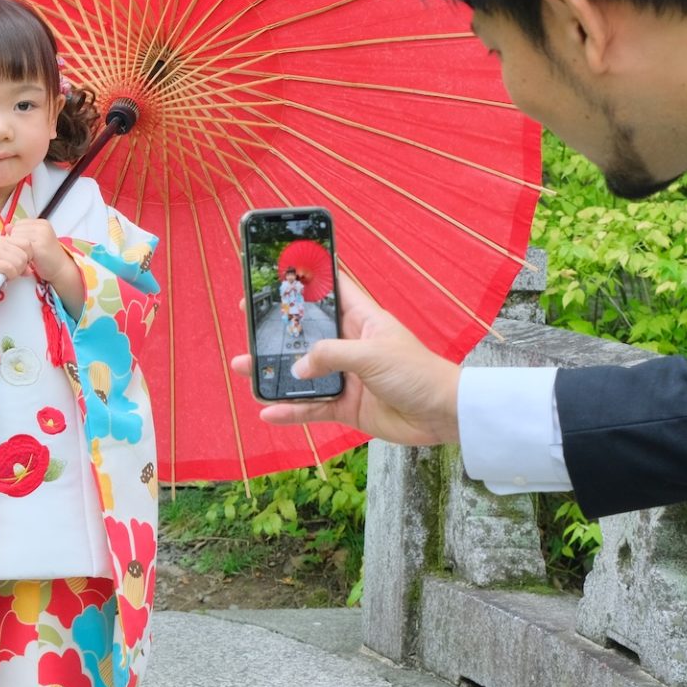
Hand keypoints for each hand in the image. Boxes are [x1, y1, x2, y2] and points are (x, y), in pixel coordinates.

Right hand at [0, 234, 33, 284]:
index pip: (27, 243)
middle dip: (23, 266)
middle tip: (13, 271)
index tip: (21, 264)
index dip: (28, 255)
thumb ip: (18, 263)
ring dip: (16, 272)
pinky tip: (3, 277)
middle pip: (25, 253)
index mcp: (4, 240)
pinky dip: (10, 276)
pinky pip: (10, 269)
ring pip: (19, 261)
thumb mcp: (5, 264)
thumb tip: (30, 270)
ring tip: (7, 274)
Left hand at [6, 218, 69, 279]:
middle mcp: (42, 226)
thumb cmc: (47, 256)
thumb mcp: (34, 240)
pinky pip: (21, 248)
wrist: (61, 269)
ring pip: (17, 239)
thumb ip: (22, 232)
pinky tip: (29, 260)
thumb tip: (7, 226)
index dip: (18, 235)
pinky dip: (22, 255)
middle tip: (27, 252)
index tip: (26, 245)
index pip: (19, 223)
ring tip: (28, 256)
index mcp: (42, 223)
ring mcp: (41, 235)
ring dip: (19, 249)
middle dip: (17, 242)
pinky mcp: (39, 246)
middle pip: (16, 230)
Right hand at [229, 273, 460, 445]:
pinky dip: (290, 409)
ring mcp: (346, 376)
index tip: (278, 271)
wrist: (442, 415)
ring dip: (275, 372)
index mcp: (362, 320)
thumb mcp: (372, 354)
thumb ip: (331, 355)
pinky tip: (268, 411)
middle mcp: (350, 345)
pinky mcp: (346, 406)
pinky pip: (311, 407)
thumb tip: (297, 367)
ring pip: (302, 372)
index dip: (307, 280)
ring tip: (244, 368)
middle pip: (306, 333)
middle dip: (278, 329)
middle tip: (248, 320)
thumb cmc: (417, 372)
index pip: (331, 290)